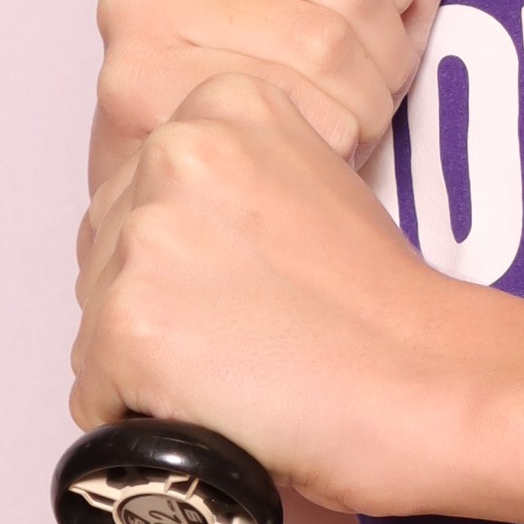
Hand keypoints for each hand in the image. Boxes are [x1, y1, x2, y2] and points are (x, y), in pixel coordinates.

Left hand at [70, 63, 508, 523]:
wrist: (428, 382)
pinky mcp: (128, 323)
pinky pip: (94, 393)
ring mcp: (145, 237)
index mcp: (221, 105)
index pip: (138, 195)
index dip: (185, 260)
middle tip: (250, 337)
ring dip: (151, 365)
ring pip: (96, 326)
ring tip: (244, 370)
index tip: (247, 287)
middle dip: (158, 309)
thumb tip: (162, 248)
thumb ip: (225, 188)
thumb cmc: (382, 308)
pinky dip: (143, 418)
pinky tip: (220, 405)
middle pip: (106, 256)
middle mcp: (172, 153)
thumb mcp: (309, 183)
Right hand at [89, 0, 457, 188]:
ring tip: (340, 112)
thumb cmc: (260, 50)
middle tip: (367, 79)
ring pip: (325, 44)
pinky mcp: (134, 81)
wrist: (178, 159)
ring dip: (362, 99)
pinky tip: (301, 139)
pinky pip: (288, 107)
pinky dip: (324, 138)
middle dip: (387, 46)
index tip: (379, 8)